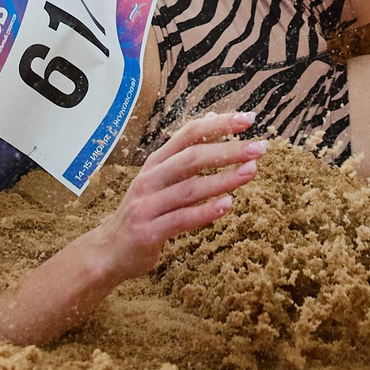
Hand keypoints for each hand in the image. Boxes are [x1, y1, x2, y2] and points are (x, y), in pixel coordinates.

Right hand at [95, 112, 264, 279]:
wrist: (109, 251)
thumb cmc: (143, 212)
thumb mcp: (159, 178)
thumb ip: (184, 151)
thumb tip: (212, 118)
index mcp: (155, 163)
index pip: (188, 135)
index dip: (218, 125)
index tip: (248, 120)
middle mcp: (149, 179)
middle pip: (192, 157)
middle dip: (228, 150)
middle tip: (260, 148)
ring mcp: (147, 205)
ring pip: (189, 188)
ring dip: (223, 179)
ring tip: (251, 171)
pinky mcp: (148, 232)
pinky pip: (181, 219)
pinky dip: (205, 211)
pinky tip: (228, 205)